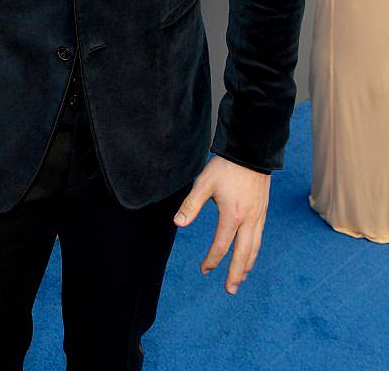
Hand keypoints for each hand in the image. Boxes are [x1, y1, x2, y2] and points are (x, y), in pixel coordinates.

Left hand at [173, 155, 269, 294]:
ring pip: (255, 247)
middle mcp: (249, 220)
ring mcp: (258, 216)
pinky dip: (255, 250)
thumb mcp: (204, 184)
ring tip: (242, 277)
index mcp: (233, 216)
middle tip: (230, 290)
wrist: (250, 151)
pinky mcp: (263, 210)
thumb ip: (191, 205)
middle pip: (243, 254)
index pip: (221, 246)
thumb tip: (178, 224)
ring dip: (247, 264)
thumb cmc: (225, 167)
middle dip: (236, 273)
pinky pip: (260, 237)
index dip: (212, 260)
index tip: (204, 269)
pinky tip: (251, 252)